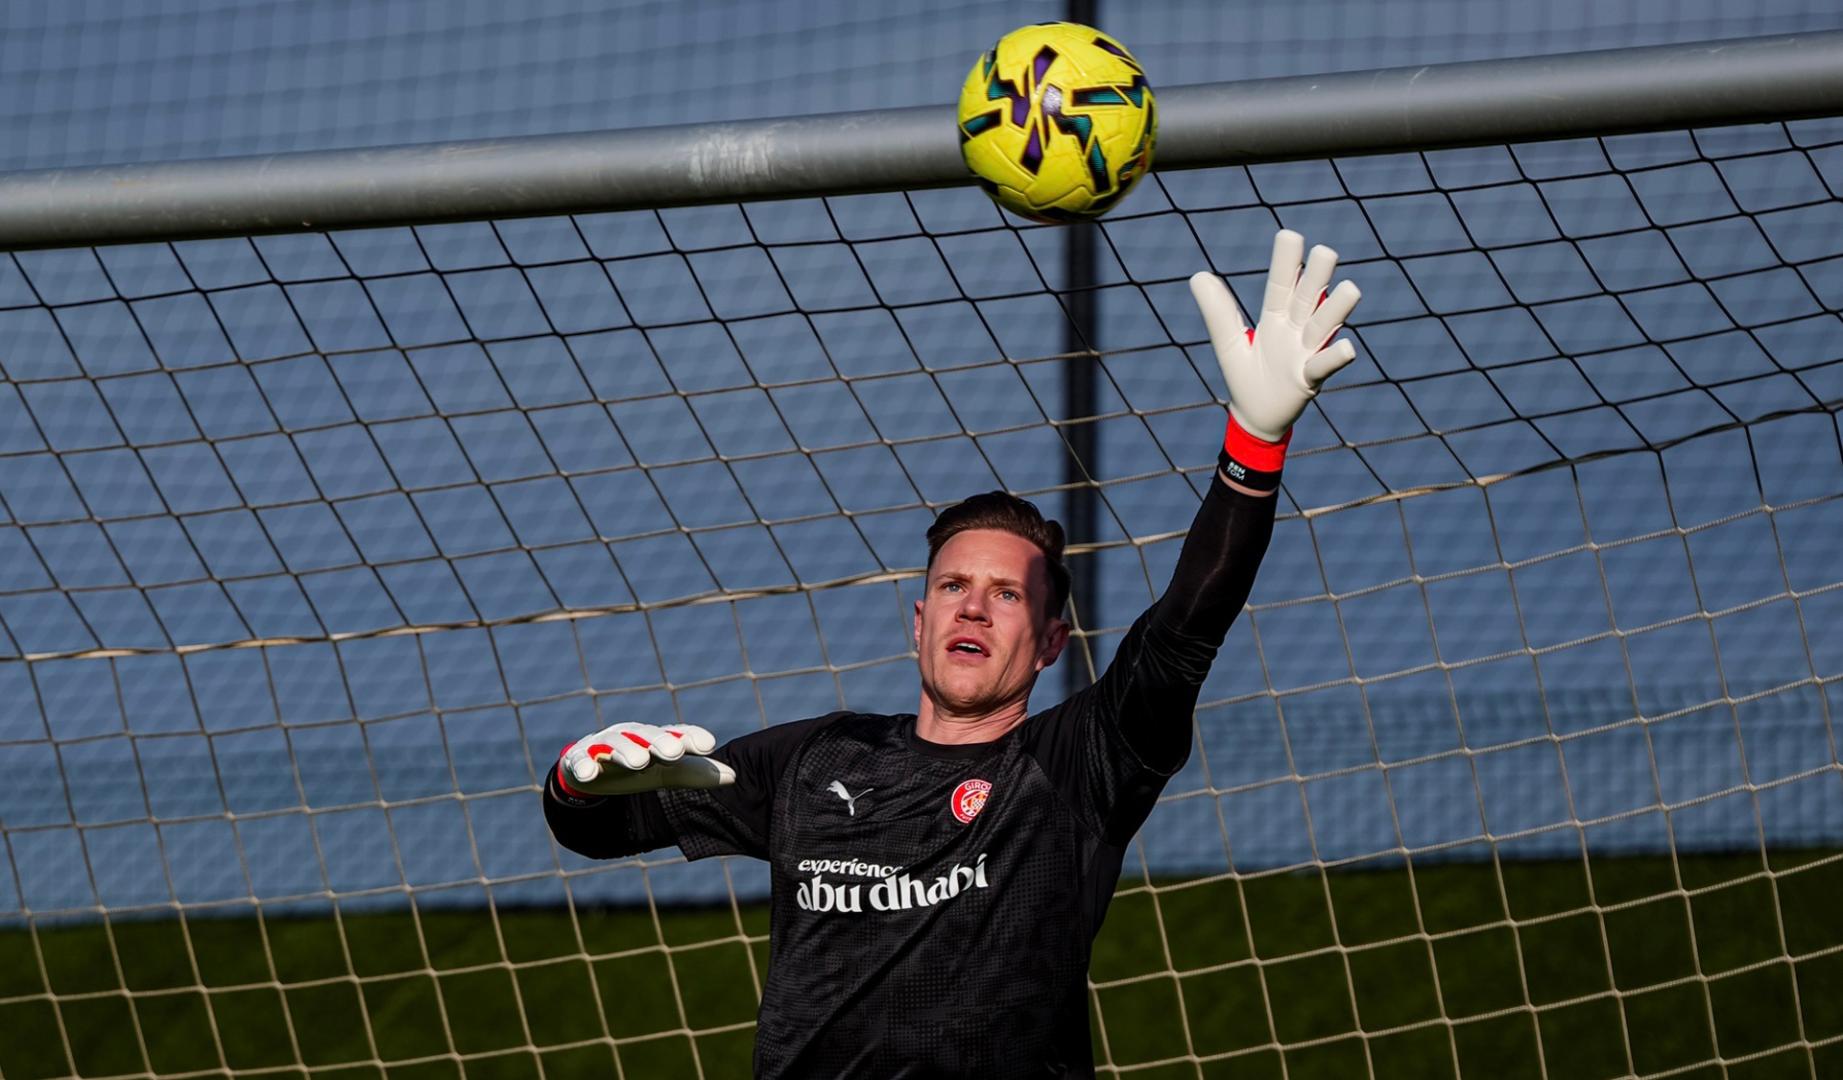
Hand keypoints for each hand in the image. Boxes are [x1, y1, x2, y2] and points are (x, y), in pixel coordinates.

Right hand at [556, 722, 734, 797]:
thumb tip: (735, 777)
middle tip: (674, 752)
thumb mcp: (667, 772)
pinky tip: (590, 775)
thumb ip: (696, 773)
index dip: (692, 737)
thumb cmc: (638, 767)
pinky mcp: (578, 759)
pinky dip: (583, 766)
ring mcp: (602, 745)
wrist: (591, 771)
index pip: (676, 734)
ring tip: (638, 761)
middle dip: (660, 741)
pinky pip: (579, 761)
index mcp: (654, 737)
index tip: (709, 745)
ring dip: (626, 751)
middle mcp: (630, 736)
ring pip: (614, 744)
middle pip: (645, 735)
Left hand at [1189, 229, 1361, 442]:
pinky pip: (1324, 366)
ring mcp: (1306, 352)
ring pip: (1325, 325)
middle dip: (1318, 277)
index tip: (1290, 236)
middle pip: (1309, 298)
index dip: (1287, 262)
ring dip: (1337, 309)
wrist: (1255, 418)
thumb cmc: (1246, 376)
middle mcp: (1297, 329)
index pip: (1282, 284)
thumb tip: (1198, 275)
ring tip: (1351, 289)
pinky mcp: (1310, 379)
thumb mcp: (1228, 342)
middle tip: (1326, 252)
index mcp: (1276, 317)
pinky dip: (1335, 358)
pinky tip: (1346, 348)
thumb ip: (1218, 311)